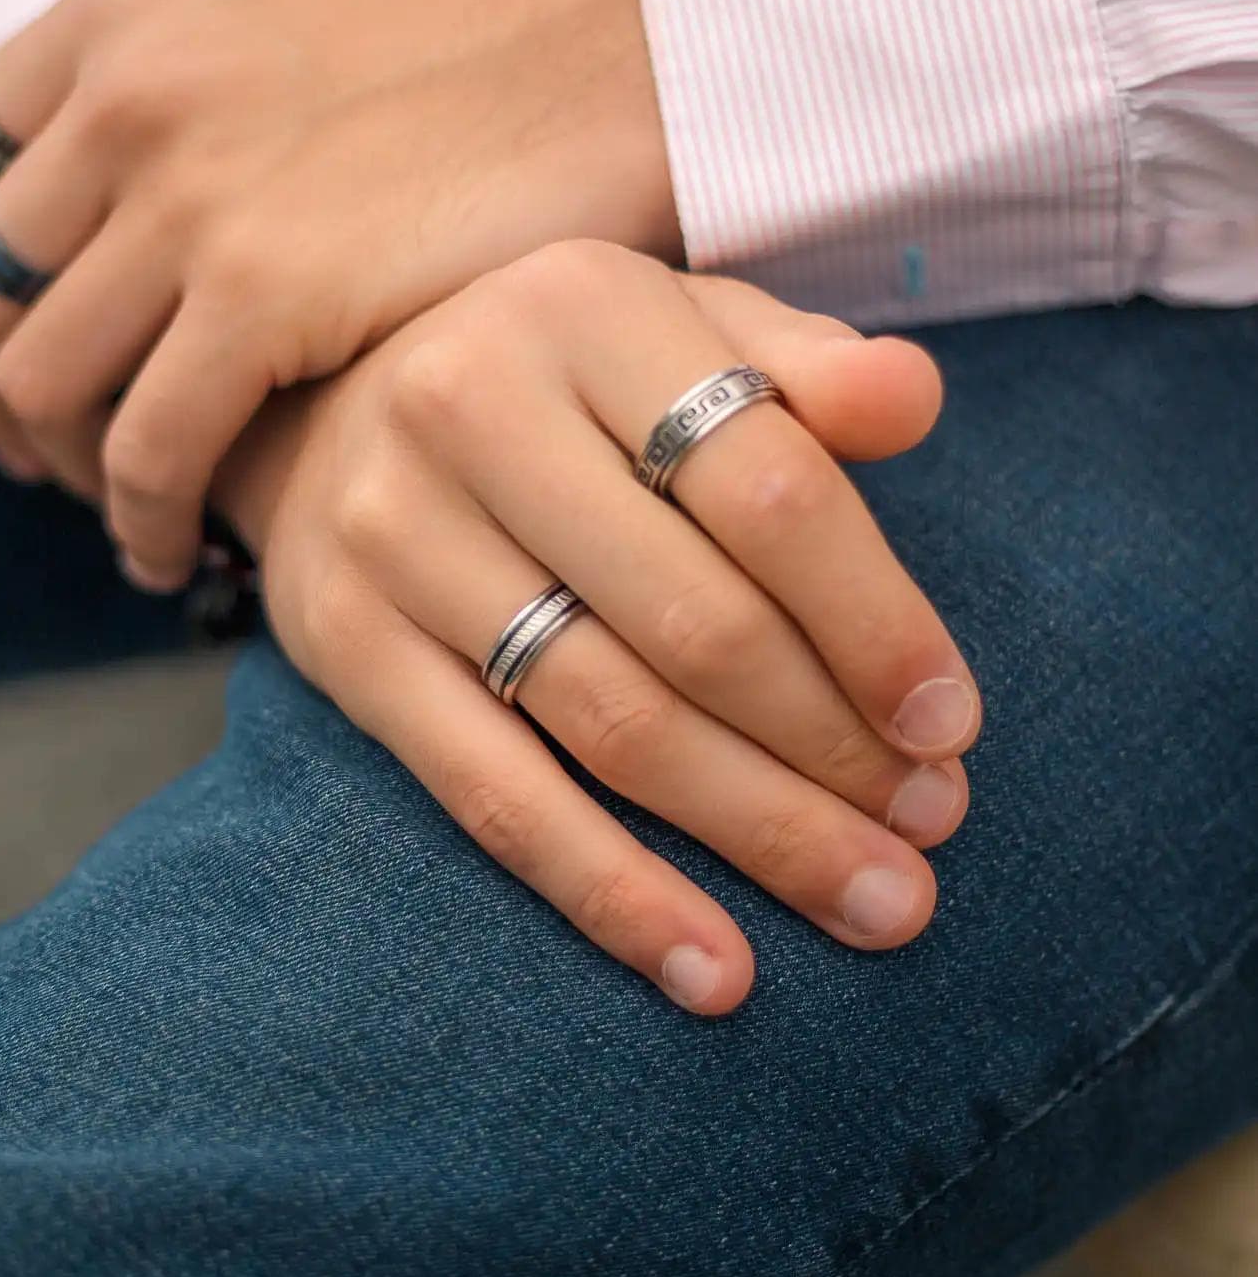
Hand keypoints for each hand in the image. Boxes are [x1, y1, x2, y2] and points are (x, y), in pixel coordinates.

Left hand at [0, 0, 677, 581]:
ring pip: (43, 383)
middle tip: (37, 460)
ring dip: (65, 472)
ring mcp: (185, 193)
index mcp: (118, 12)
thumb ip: (167, 78)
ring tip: (122, 514)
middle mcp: (125, 93)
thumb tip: (93, 179)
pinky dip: (142, 518)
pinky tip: (177, 550)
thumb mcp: (278, 10)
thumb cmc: (482, 54)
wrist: (626, 59)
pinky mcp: (259, 294)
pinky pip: (145, 450)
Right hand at [215, 241, 980, 1015]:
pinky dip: (609, 892)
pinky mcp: (343, 645)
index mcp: (585, 309)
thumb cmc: (562, 376)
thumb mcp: (680, 328)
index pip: (765, 484)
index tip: (953, 726)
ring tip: (871, 901)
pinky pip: (491, 794)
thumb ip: (802, 364)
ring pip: (607, 718)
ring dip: (756, 830)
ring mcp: (394, 532)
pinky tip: (710, 967)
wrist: (324, 400)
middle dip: (833, 747)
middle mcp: (471, 406)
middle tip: (931, 831)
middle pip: (695, 618)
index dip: (874, 618)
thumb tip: (913, 399)